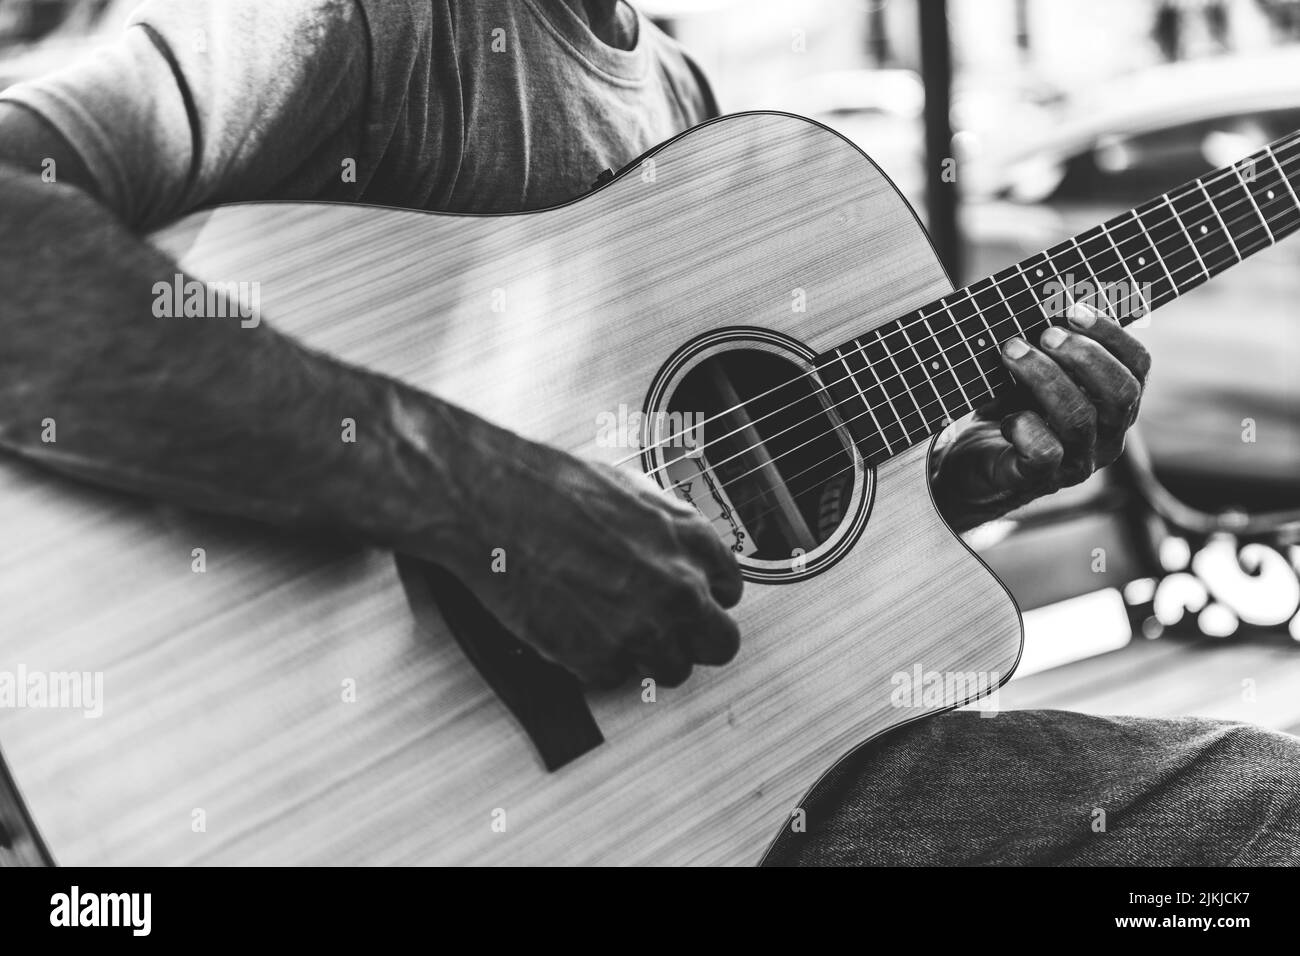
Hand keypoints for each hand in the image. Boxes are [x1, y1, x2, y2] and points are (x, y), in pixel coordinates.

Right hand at [450, 432, 742, 687]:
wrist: (496, 504)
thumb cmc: (551, 487)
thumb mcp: (632, 489)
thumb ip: (669, 529)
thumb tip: (679, 551)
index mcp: (692, 541)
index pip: (730, 590)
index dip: (706, 595)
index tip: (688, 599)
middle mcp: (679, 588)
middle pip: (720, 643)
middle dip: (694, 639)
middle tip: (667, 631)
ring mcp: (643, 628)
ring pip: (673, 671)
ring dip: (647, 656)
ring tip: (612, 630)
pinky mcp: (600, 659)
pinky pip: (617, 678)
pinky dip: (598, 662)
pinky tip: (577, 629)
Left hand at [932, 301, 1150, 530]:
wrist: (970, 466)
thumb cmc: (1009, 411)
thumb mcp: (1032, 373)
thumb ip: (1048, 346)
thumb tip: (1044, 299)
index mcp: (1115, 405)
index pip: (1138, 367)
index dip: (1112, 334)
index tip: (1074, 309)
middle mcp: (1107, 437)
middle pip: (1121, 394)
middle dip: (1084, 356)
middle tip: (1045, 333)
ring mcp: (1077, 463)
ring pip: (1079, 418)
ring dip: (1043, 377)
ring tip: (1011, 352)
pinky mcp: (1040, 480)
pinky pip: (1046, 452)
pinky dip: (1025, 426)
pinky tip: (1006, 416)